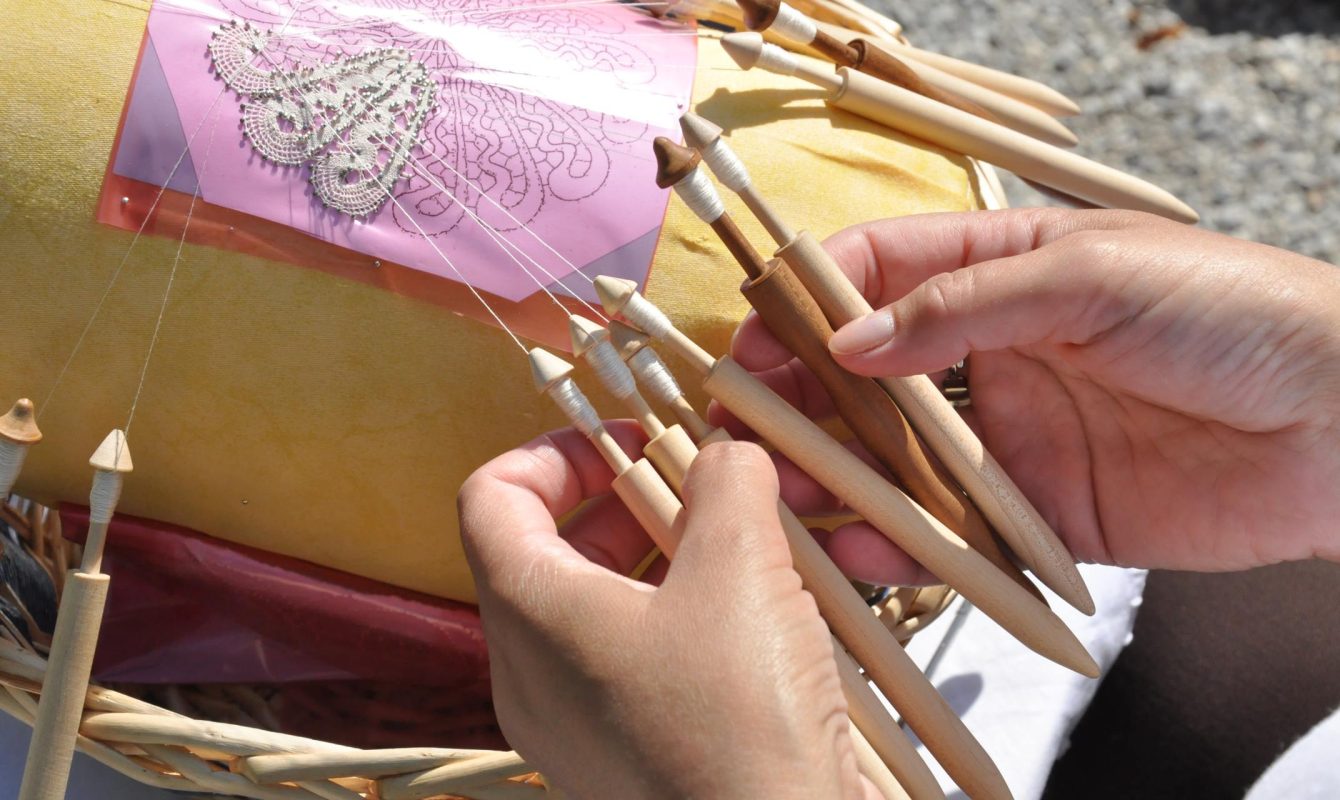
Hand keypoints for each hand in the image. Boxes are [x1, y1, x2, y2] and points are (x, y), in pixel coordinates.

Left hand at [459, 429, 874, 798]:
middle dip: (630, 499)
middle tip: (706, 486)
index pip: (492, 496)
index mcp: (530, 614)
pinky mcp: (622, 759)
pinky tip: (756, 620)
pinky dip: (681, 621)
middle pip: (551, 549)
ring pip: (598, 608)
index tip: (635, 440)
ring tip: (745, 546)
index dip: (558, 449)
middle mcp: (531, 673)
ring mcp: (574, 726)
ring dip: (666, 558)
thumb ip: (726, 483)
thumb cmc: (740, 720)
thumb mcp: (741, 570)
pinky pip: (631, 664)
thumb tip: (726, 455)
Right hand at [725, 209, 1339, 581]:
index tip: (756, 337)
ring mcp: (1016, 436)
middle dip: (803, 396)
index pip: (884, 270)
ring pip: (901, 456)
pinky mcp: (1043, 515)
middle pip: (873, 373)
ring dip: (835, 473)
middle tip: (741, 428)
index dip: (812, 298)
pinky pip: (956, 529)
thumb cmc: (1232, 313)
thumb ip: (963, 307)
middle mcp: (998, 352)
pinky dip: (901, 542)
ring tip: (774, 496)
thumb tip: (848, 341)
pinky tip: (852, 547)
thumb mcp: (1091, 275)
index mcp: (1006, 269)